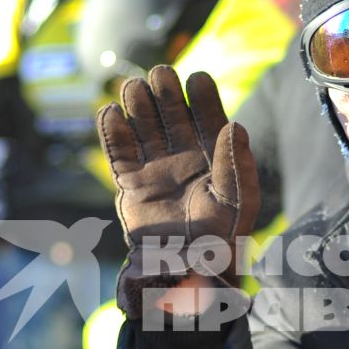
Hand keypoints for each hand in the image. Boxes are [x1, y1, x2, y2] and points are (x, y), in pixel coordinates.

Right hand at [97, 66, 258, 315]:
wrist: (185, 273)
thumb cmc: (221, 240)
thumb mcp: (238, 201)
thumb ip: (237, 164)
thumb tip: (235, 125)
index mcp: (215, 157)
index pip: (208, 117)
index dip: (202, 97)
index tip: (197, 79)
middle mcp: (185, 157)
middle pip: (171, 114)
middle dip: (165, 92)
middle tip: (159, 75)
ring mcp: (156, 168)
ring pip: (143, 126)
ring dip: (138, 105)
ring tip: (134, 88)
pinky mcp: (131, 184)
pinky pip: (119, 152)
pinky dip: (112, 132)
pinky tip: (110, 112)